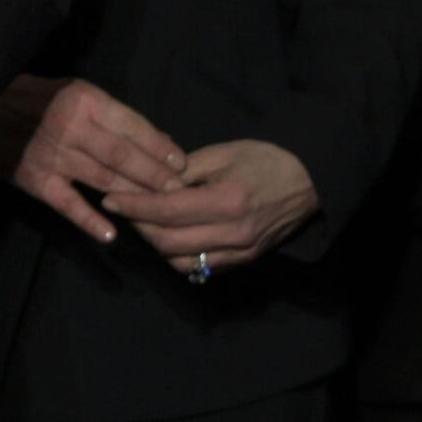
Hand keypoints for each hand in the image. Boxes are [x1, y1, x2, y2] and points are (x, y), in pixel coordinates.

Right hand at [0, 74, 185, 241]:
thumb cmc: (43, 101)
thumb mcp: (81, 96)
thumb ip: (119, 119)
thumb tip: (165, 142)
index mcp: (86, 101)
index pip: (133, 128)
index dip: (160, 149)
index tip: (183, 165)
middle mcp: (70, 127)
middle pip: (122, 156)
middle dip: (156, 176)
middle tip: (179, 192)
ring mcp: (52, 155)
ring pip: (103, 180)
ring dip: (135, 197)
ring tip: (159, 210)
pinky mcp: (35, 180)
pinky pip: (67, 204)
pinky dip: (89, 220)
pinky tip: (111, 234)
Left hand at [101, 139, 319, 273]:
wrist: (310, 181)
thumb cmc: (267, 160)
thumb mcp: (225, 153)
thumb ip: (185, 171)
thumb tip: (151, 184)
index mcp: (227, 201)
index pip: (166, 211)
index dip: (133, 206)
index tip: (111, 199)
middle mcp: (233, 233)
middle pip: (168, 243)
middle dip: (140, 228)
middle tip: (128, 211)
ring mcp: (240, 251)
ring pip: (182, 262)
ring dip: (158, 247)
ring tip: (150, 225)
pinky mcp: (246, 260)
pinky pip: (203, 267)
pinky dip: (181, 257)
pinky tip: (174, 239)